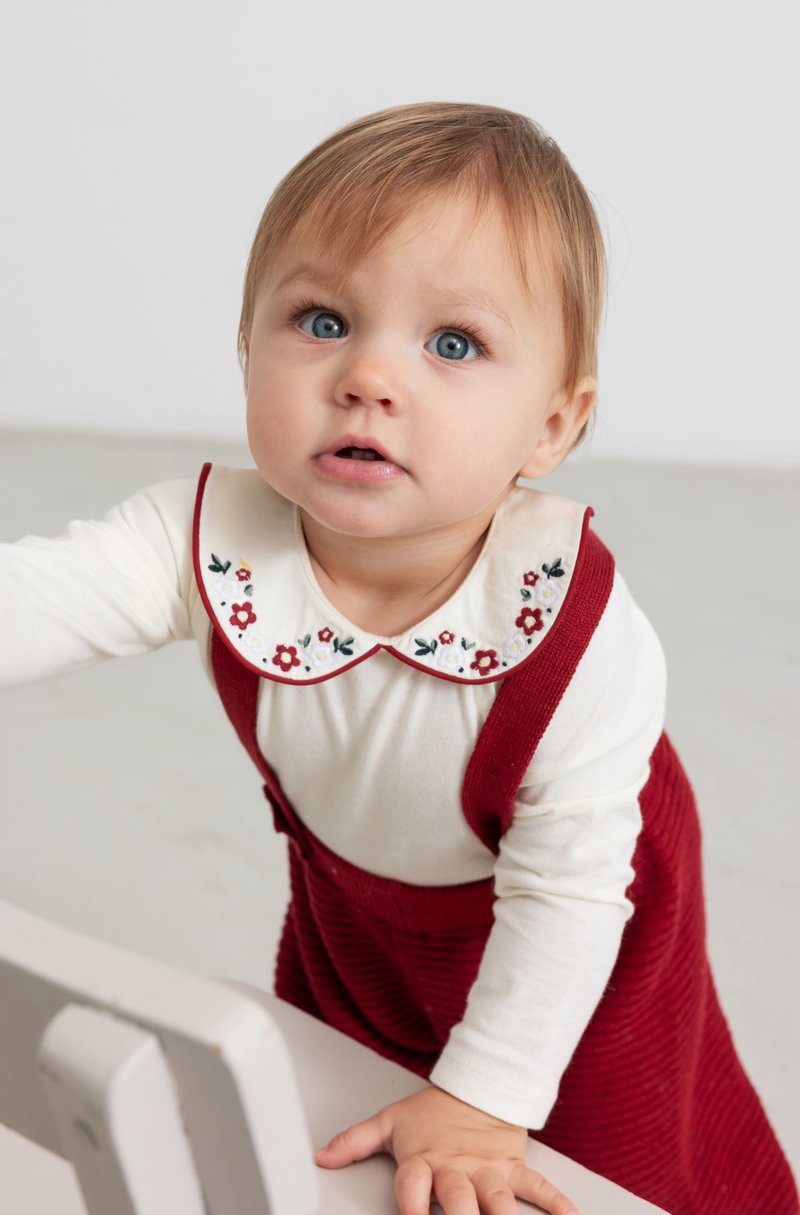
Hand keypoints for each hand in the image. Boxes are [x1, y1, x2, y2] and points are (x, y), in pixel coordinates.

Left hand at [315, 1084, 578, 1214]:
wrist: (476, 1084)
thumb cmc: (431, 1113)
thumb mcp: (390, 1123)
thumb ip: (355, 1142)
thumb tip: (320, 1157)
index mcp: (423, 1161)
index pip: (412, 1189)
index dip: (408, 1212)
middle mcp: (456, 1170)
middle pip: (458, 1203)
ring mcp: (487, 1170)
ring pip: (497, 1203)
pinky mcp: (513, 1167)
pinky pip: (537, 1187)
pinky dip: (555, 1202)